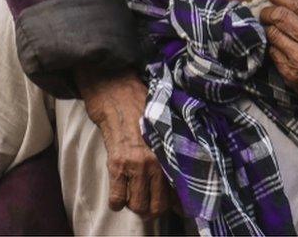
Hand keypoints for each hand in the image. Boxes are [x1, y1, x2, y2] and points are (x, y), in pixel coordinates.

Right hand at [76, 70, 177, 218]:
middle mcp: (156, 160)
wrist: (116, 88)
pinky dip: (117, 201)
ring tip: (133, 197)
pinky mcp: (116, 163)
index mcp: (170, 149)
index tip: (177, 207)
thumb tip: (181, 169)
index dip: (178, 203)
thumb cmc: (141, 102)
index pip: (180, 188)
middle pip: (158, 204)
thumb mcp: (164, 123)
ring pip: (138, 205)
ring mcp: (136, 164)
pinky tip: (118, 194)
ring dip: (135, 205)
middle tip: (148, 202)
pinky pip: (117, 198)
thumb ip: (172, 144)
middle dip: (153, 208)